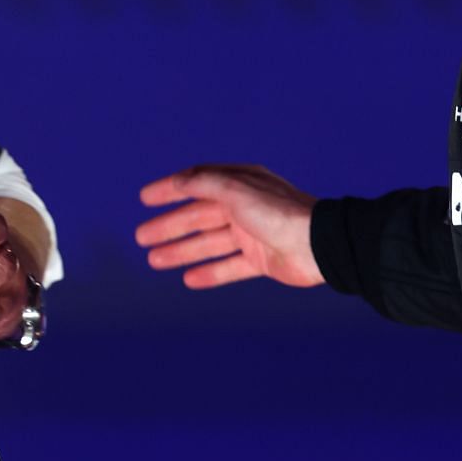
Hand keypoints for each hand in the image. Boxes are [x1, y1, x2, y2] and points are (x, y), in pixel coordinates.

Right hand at [136, 164, 323, 289]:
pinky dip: (209, 272)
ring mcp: (252, 235)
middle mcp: (243, 207)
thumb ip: (204, 184)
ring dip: (182, 251)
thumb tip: (178, 181)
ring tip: (154, 260)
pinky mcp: (261, 260)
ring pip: (209, 243)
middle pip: (198, 217)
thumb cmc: (279, 212)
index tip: (144, 199)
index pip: (196, 183)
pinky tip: (189, 279)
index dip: (169, 190)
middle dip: (169, 226)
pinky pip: (229, 267)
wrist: (320, 245)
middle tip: (141, 238)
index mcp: (239, 183)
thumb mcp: (236, 190)